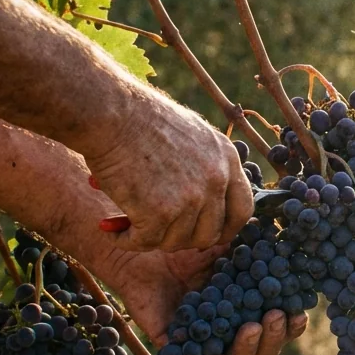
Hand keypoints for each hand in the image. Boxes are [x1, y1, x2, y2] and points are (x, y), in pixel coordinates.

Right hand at [85, 93, 253, 251]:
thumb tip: (204, 197)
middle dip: (186, 238)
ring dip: (153, 237)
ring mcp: (191, 198)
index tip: (211, 236)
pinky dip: (126, 240)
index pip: (242, 209)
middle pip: (210, 233)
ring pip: (177, 241)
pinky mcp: (160, 213)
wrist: (112, 112)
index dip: (226, 228)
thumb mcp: (191, 132)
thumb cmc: (140, 117)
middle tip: (162, 232)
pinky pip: (145, 242)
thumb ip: (206, 163)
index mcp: (227, 158)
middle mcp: (216, 180)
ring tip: (131, 223)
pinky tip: (111, 230)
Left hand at [92, 243, 305, 354]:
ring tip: (252, 327)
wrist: (143, 249)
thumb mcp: (229, 242)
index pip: (275, 328)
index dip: (290, 327)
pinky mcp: (175, 348)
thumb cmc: (186, 244)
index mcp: (245, 309)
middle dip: (274, 339)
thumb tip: (291, 239)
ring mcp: (202, 341)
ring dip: (249, 350)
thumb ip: (258, 245)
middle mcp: (227, 329)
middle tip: (274, 317)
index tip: (298, 313)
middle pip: (261, 352)